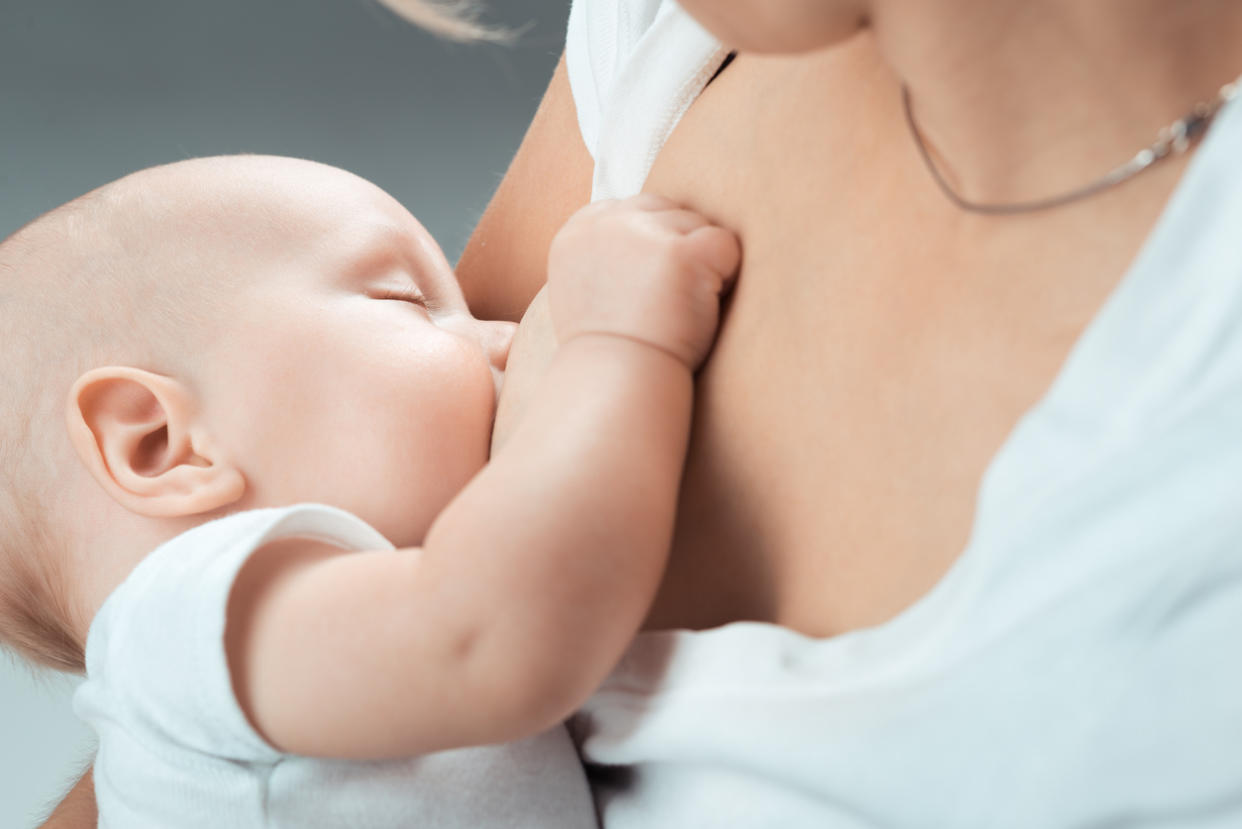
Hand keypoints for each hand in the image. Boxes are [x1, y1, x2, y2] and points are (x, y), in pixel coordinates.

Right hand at [547, 194, 740, 369]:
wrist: (615, 383)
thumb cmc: (608, 352)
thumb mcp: (584, 291)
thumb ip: (605, 253)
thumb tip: (648, 236)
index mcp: (577, 232)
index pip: (633, 209)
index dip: (653, 244)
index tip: (649, 286)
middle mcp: (606, 224)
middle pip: (669, 211)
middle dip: (679, 249)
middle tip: (670, 301)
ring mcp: (643, 234)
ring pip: (698, 226)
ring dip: (702, 265)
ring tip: (680, 309)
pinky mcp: (681, 253)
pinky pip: (725, 245)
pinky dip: (726, 277)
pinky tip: (703, 309)